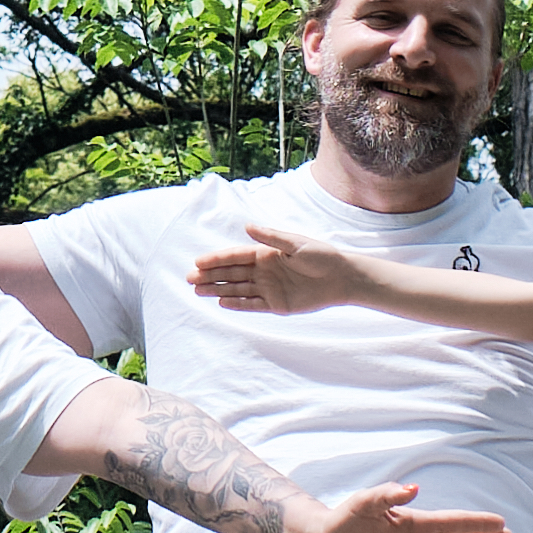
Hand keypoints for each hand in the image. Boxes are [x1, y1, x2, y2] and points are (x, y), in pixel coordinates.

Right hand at [187, 219, 359, 314]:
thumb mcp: (296, 243)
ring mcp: (268, 288)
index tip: (198, 261)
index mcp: (266, 253)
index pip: (236, 256)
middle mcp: (264, 271)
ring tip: (198, 291)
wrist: (342, 278)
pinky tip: (221, 302)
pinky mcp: (276, 305)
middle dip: (210, 275)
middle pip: (232, 273)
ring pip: (237, 289)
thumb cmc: (321, 256)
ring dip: (218, 289)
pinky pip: (252, 305)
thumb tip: (247, 227)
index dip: (216, 259)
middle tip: (189, 278)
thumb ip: (271, 237)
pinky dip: (237, 304)